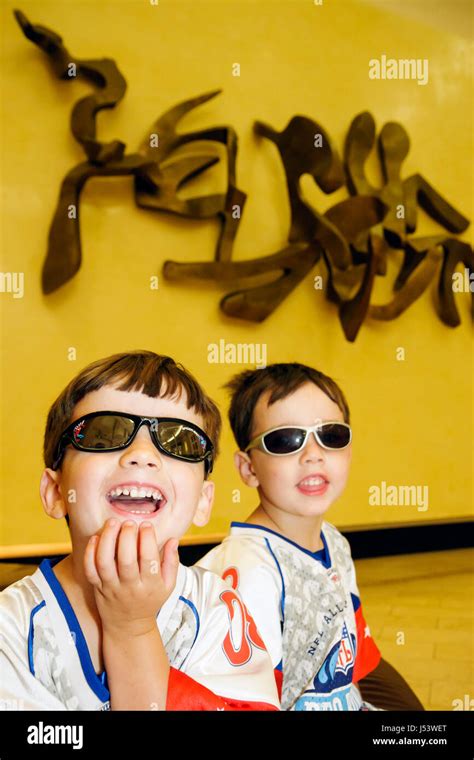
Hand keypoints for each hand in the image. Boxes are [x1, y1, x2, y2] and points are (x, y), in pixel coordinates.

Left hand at [84, 518, 178, 637]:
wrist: (128, 626)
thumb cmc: (150, 601)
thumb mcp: (168, 585)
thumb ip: (172, 562)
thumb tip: (174, 540)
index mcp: (150, 585)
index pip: (148, 559)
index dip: (147, 539)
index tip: (146, 525)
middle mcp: (130, 587)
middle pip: (126, 560)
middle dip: (127, 537)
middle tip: (130, 522)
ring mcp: (111, 587)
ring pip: (105, 562)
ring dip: (108, 540)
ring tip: (113, 523)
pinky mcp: (97, 587)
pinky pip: (90, 570)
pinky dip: (90, 553)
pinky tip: (96, 537)